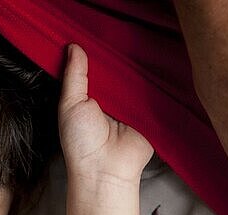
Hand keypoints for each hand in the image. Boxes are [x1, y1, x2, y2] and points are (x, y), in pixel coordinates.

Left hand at [58, 44, 153, 181]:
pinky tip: (157, 67)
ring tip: (142, 45)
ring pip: (138, 78)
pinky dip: (155, 83)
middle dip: (120, 55)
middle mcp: (113, 98)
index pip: (97, 66)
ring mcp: (133, 105)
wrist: (105, 170)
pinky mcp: (151, 113)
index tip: (101, 31)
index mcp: (91, 95)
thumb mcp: (70, 105)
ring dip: (139, 68)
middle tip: (123, 33)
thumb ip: (73, 77)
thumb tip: (73, 48)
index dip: (98, 51)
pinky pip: (154, 93)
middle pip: (119, 69)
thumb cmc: (81, 143)